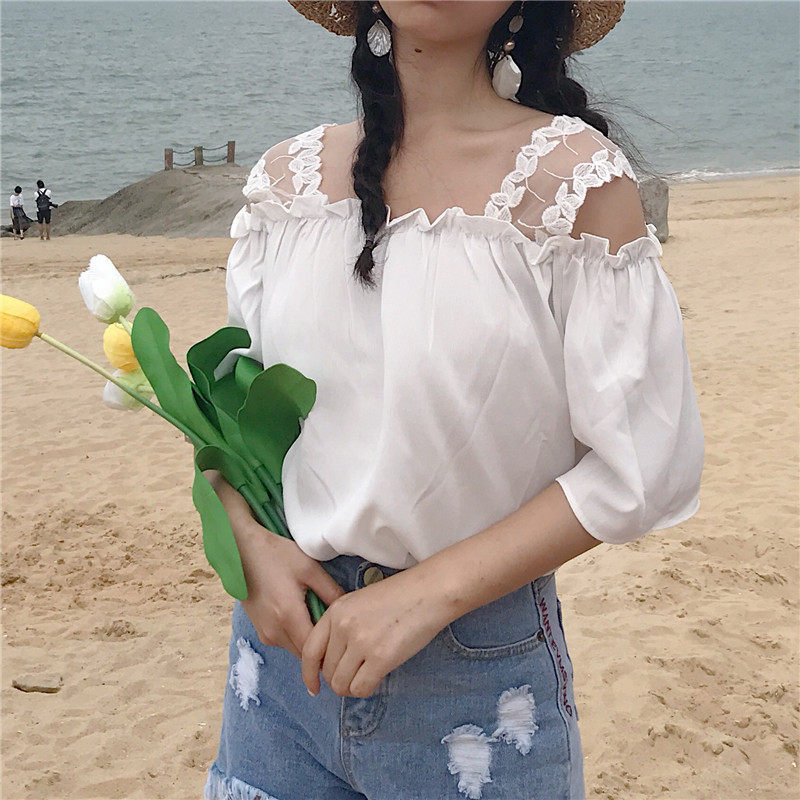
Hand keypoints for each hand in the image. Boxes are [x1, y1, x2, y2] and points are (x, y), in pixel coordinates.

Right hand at [236, 519, 347, 659]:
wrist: (241, 550)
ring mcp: (264, 633)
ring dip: (308, 638)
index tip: (344, 633)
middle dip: (322, 643)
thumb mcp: (310, 568)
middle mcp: (274, 632)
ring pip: (295, 649)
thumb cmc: (276, 555)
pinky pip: (285, 642)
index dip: (332, 646)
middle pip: (306, 652)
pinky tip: (302, 612)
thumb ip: (331, 592)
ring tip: (317, 613)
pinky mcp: (260, 631)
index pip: (316, 650)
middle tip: (334, 623)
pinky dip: (296, 634)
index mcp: (288, 617)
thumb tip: (350, 611)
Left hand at [301, 568, 449, 697]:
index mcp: (336, 611)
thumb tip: (332, 661)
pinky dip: (367, 688)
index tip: (314, 687)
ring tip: (368, 675)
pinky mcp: (381, 657)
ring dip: (352, 686)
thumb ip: (342, 626)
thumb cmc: (400, 597)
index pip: (309, 650)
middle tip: (356, 674)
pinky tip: (378, 676)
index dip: (309, 674)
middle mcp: (343, 626)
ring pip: (341, 684)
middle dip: (339, 679)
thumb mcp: (360, 602)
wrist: (429, 592)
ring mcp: (361, 642)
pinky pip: (361, 688)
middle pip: (327, 671)